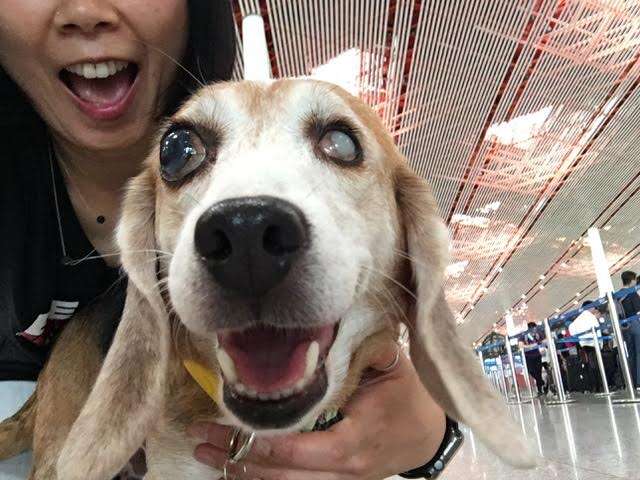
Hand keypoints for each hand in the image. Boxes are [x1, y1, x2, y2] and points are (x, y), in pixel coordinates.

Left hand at [187, 341, 446, 479]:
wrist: (424, 437)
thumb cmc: (406, 398)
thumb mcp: (393, 367)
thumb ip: (364, 350)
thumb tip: (330, 328)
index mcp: (353, 443)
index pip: (300, 450)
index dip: (263, 443)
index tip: (229, 425)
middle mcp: (340, 472)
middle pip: (281, 476)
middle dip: (238, 459)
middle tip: (201, 439)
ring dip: (241, 472)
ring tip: (205, 452)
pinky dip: (257, 478)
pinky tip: (231, 467)